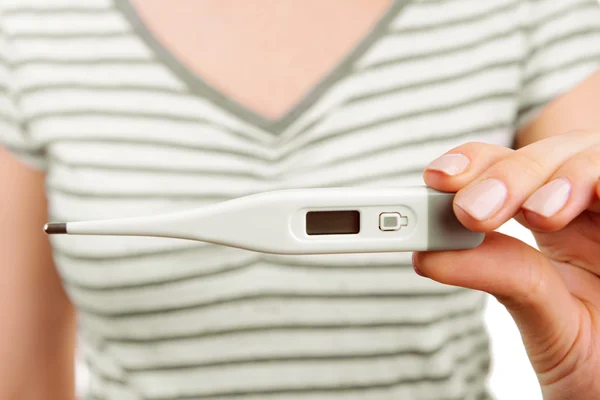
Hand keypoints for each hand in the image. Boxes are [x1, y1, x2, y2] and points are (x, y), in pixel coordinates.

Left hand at [414, 130, 599, 399]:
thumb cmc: (592, 352)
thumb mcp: (539, 314)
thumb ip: (496, 274)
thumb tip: (427, 253)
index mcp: (546, 217)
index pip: (499, 170)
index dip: (469, 163)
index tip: (436, 178)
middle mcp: (579, 206)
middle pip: (541, 158)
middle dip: (505, 176)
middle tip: (474, 211)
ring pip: (587, 158)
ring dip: (561, 178)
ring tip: (541, 214)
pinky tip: (596, 195)